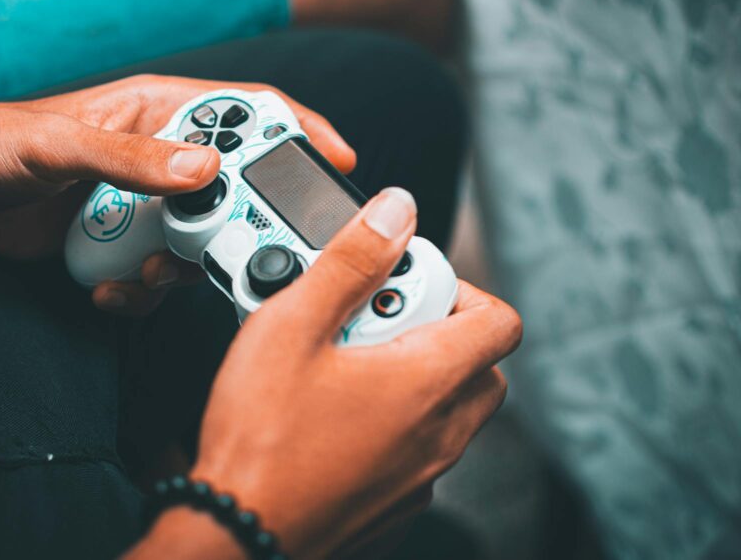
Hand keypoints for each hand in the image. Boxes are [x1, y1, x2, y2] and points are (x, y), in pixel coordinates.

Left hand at [0, 75, 355, 314]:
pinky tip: (108, 291)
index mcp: (156, 112)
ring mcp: (143, 205)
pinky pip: (159, 275)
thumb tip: (207, 170)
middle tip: (236, 254)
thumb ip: (131, 157)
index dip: (298, 129)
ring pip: (202, 243)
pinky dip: (142, 294)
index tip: (337, 159)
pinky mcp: (122, 243)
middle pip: (235, 190)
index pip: (247, 112)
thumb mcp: (59, 145)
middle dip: (239, 226)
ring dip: (185, 271)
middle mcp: (159, 159)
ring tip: (146, 276)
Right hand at [184, 188, 520, 558]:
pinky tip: (336, 411)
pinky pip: (420, 444)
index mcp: (429, 382)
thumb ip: (351, 260)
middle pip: (479, 360)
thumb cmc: (262, 439)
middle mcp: (441, 433)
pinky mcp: (399, 500)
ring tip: (344, 363)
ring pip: (451, 404)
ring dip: (415, 370)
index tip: (396, 284)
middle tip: (367, 320)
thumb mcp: (295, 324)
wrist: (240, 530)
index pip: (500, 319)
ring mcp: (423, 473)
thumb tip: (396, 212)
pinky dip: (397, 417)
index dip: (455, 285)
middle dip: (434, 325)